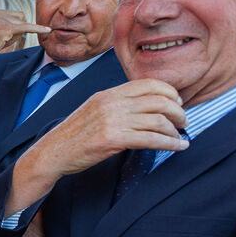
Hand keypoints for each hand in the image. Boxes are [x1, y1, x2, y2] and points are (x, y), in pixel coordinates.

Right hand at [0, 4, 51, 81]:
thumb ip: (3, 25)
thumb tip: (25, 26)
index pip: (12, 13)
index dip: (15, 25)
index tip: (17, 31)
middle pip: (19, 16)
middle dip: (17, 28)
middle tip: (2, 41)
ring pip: (22, 23)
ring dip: (17, 35)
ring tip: (0, 43)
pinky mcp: (4, 29)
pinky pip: (26, 28)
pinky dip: (37, 29)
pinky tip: (46, 30)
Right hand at [7, 79, 188, 213]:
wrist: (52, 152)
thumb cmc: (73, 136)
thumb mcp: (95, 111)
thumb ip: (117, 106)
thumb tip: (145, 108)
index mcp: (108, 94)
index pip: (149, 84)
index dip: (170, 93)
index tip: (177, 104)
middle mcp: (112, 103)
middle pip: (159, 100)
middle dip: (179, 112)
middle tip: (183, 122)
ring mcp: (112, 121)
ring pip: (159, 120)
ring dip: (176, 130)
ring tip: (179, 137)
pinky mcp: (113, 139)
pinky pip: (152, 139)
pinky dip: (170, 143)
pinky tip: (178, 147)